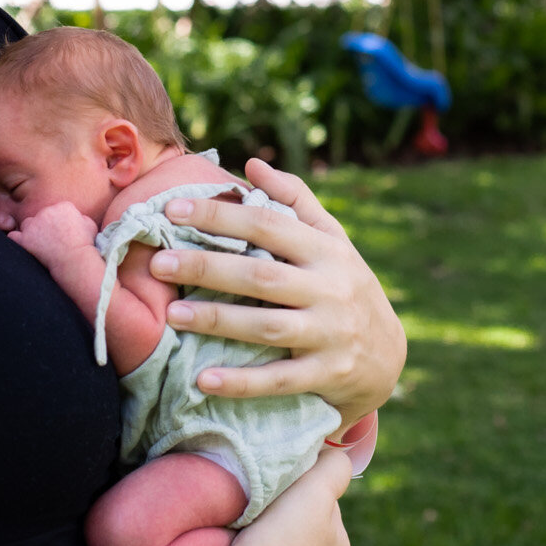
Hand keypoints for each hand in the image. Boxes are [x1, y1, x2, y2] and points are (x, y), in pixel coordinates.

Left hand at [8, 200, 99, 270]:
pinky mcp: (25, 238)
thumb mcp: (90, 226)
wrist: (75, 262)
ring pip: (28, 224)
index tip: (61, 231)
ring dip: (32, 232)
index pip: (56, 209)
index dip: (58, 220)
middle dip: (45, 225)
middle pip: (41, 215)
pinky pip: (14, 235)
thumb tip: (76, 217)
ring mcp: (34, 224)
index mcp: (64, 206)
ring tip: (40, 245)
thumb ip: (80, 217)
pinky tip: (24, 245)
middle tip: (51, 239)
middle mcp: (47, 211)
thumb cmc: (85, 245)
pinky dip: (18, 240)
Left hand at [148, 159, 406, 424]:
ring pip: (267, 326)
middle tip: (158, 263)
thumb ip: (295, 200)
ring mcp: (330, 334)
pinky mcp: (326, 375)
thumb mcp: (332, 240)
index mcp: (327, 250)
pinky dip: (242, 382)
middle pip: (262, 275)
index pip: (268, 225)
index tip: (172, 209)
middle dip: (208, 266)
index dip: (220, 216)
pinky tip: (203, 380)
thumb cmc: (346, 286)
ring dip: (218, 320)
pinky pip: (279, 380)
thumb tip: (251, 164)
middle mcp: (330, 289)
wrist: (388, 356)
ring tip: (172, 314)